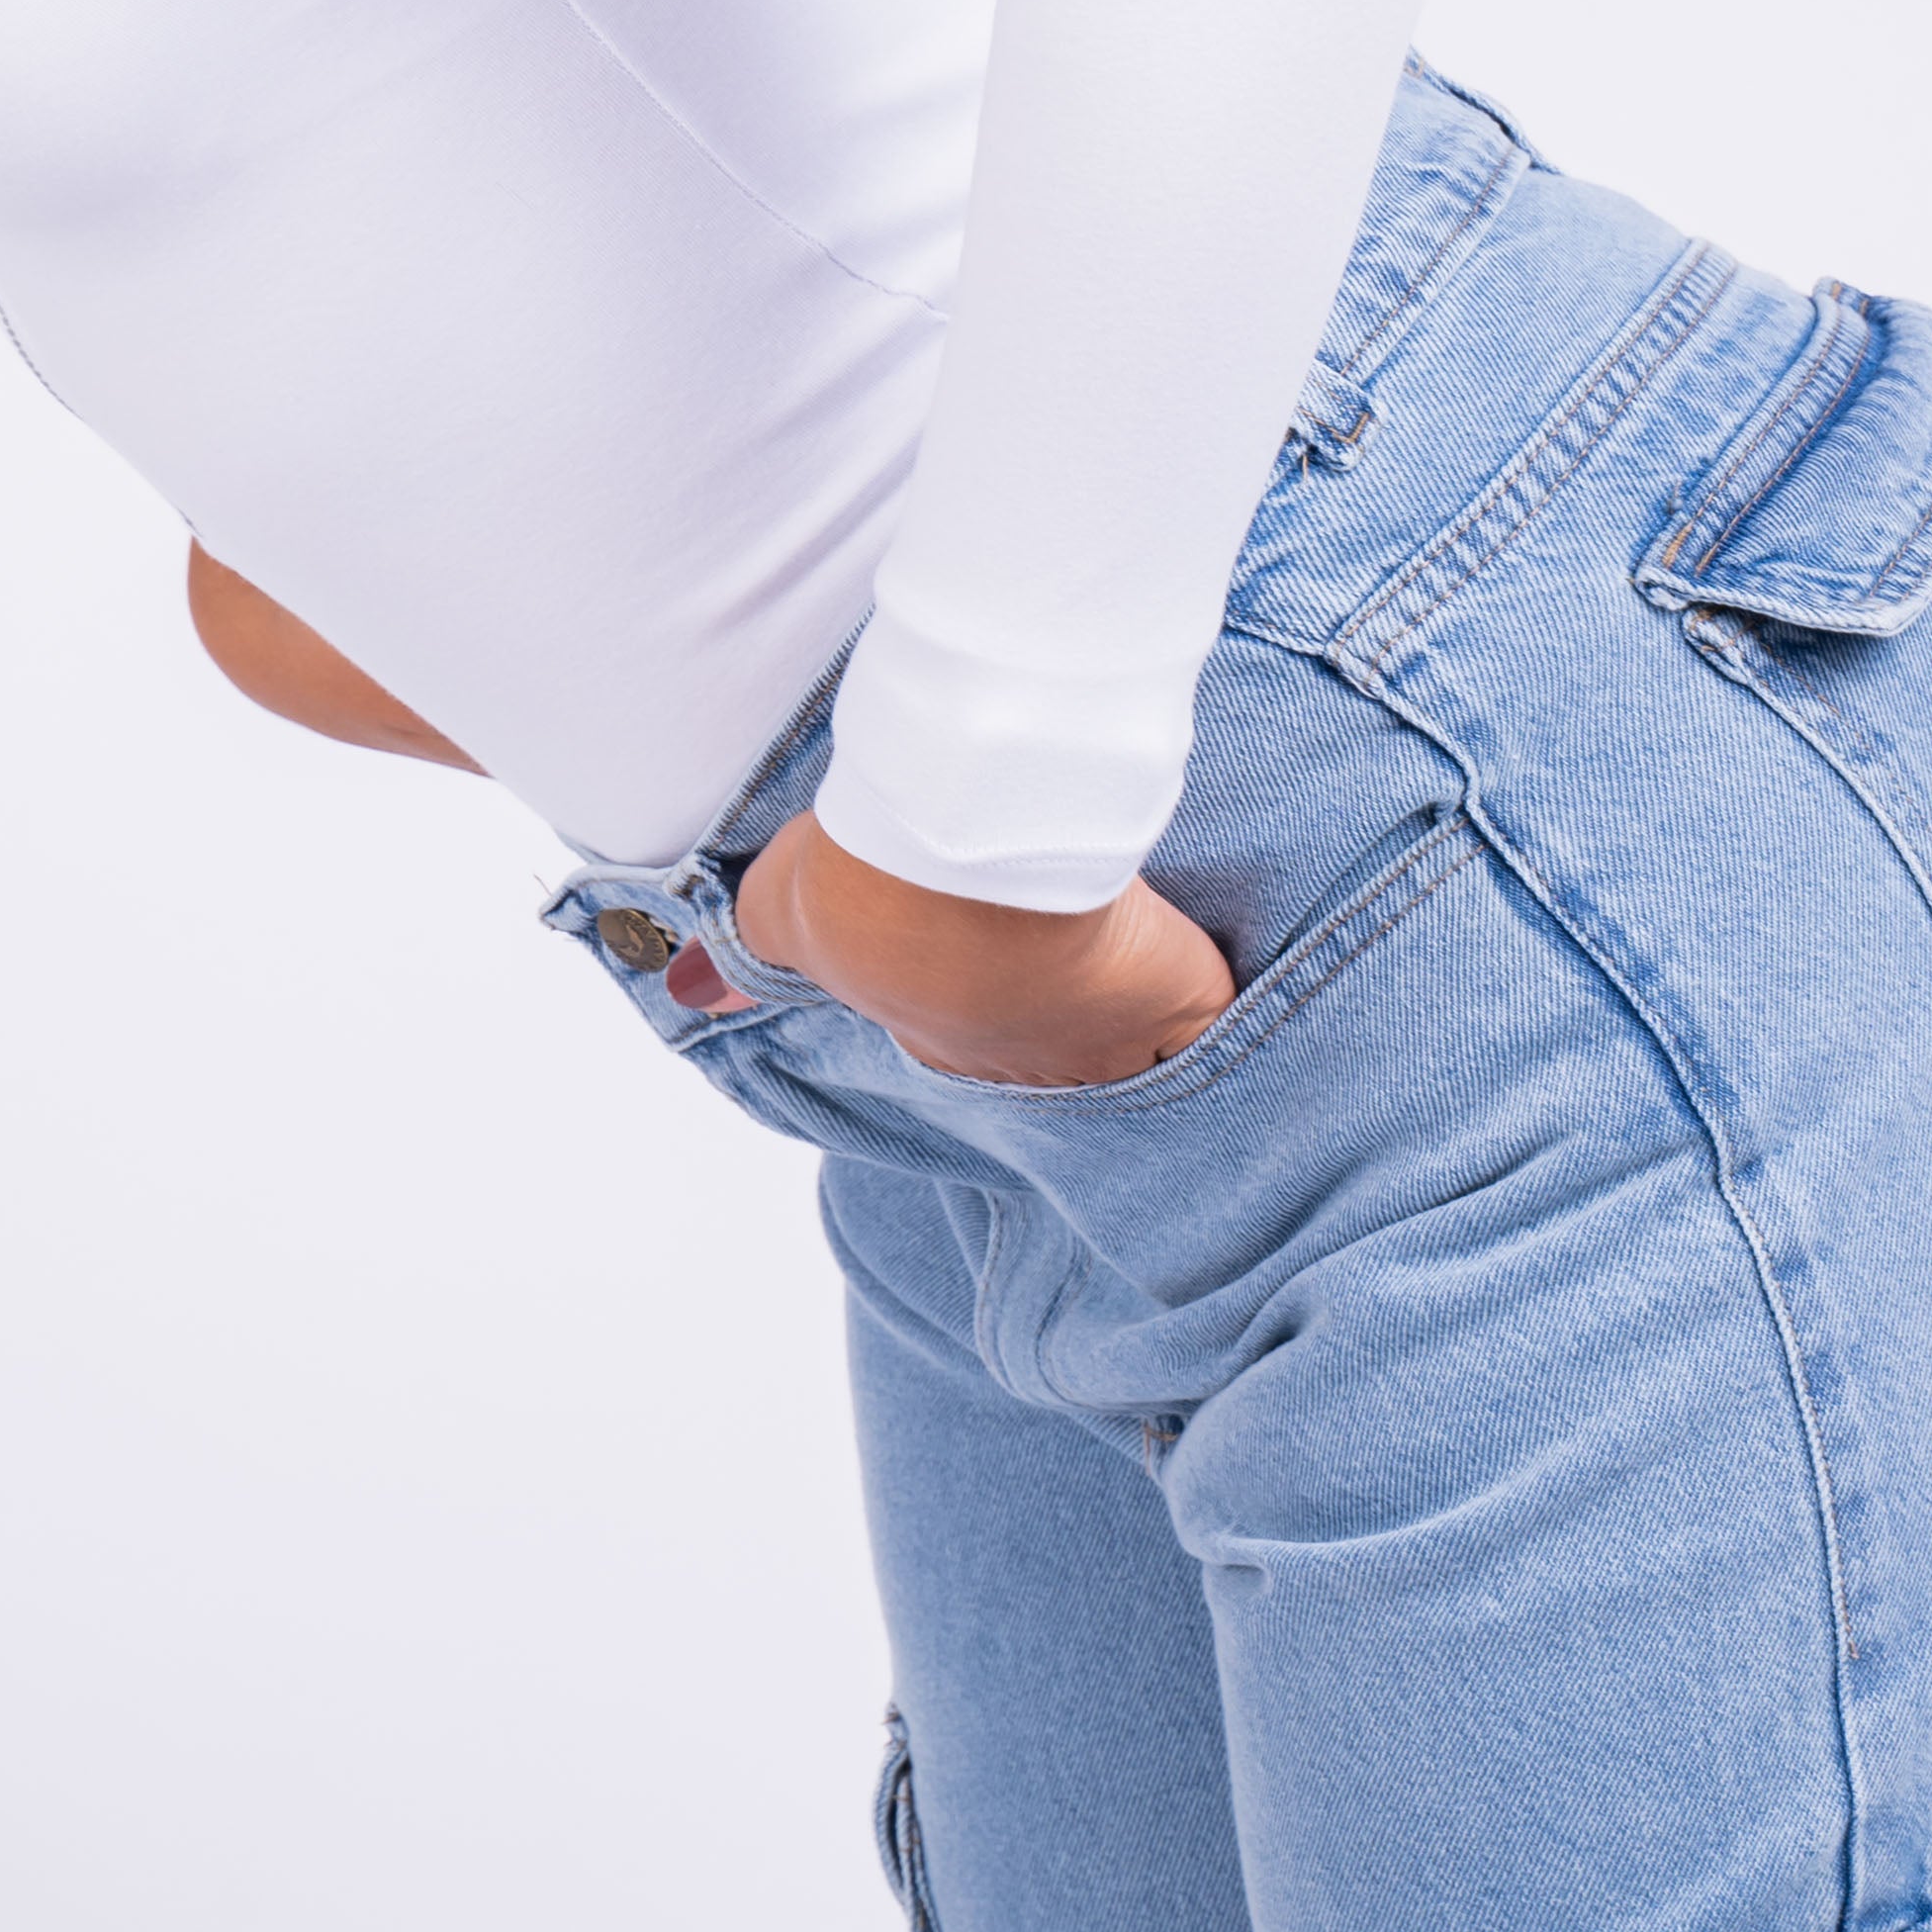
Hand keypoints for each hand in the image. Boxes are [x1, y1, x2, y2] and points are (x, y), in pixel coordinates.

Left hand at [728, 811, 1234, 1085]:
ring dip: (1143, 1049)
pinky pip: (1211, 1032)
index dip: (980, 1020)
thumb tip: (685, 990)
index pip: (963, 1045)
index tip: (994, 997)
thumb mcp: (781, 911)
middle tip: (1087, 1010)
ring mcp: (1100, 1043)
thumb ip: (744, 951)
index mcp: (934, 1033)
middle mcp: (1019, 1057)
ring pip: (1132, 1064)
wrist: (952, 866)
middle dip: (1068, 1046)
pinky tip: (1247, 1031)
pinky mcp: (1172, 1002)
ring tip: (1169, 1037)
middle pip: (1055, 1065)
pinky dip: (1227, 1033)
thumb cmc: (863, 885)